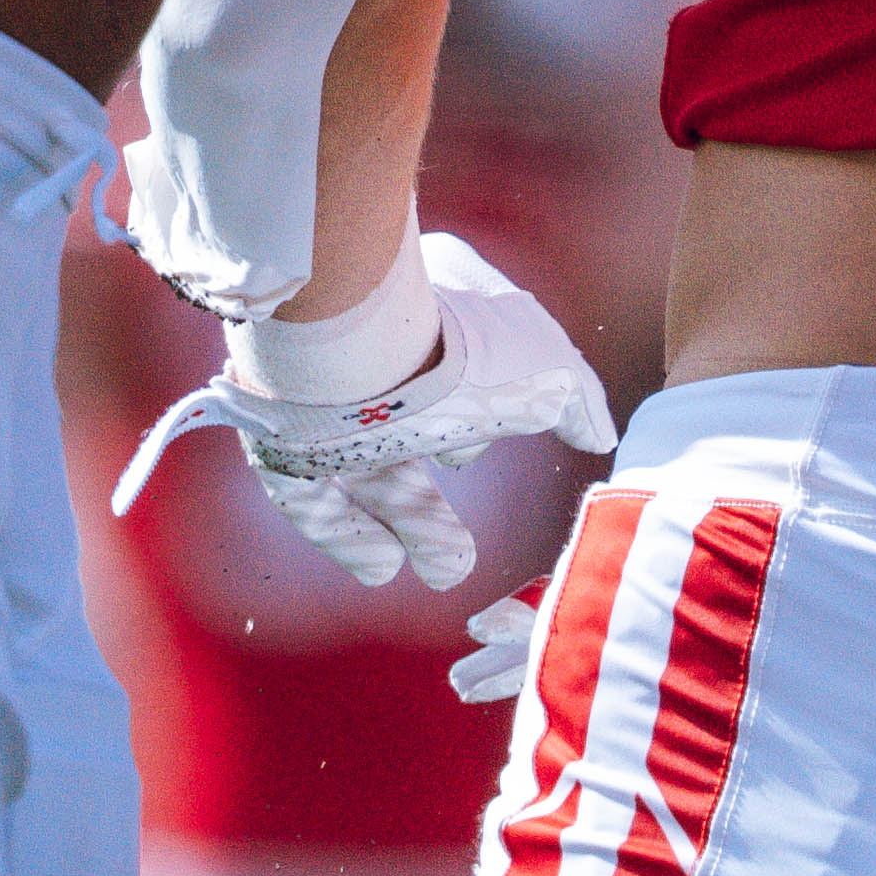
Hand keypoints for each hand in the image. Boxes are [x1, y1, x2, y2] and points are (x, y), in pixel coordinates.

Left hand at [112, 229, 616, 590]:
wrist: (344, 346)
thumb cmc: (457, 347)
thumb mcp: (549, 372)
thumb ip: (576, 402)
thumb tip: (598, 431)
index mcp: (431, 305)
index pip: (465, 356)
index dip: (487, 410)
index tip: (498, 444)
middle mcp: (373, 345)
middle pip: (412, 427)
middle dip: (439, 498)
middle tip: (462, 552)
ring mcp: (320, 390)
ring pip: (366, 466)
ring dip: (407, 522)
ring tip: (445, 571)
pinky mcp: (277, 433)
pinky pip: (311, 492)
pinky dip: (348, 532)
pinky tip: (383, 566)